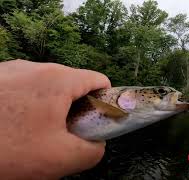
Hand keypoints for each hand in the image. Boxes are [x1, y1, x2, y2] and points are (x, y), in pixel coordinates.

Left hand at [0, 60, 109, 178]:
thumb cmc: (5, 149)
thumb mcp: (62, 158)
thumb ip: (94, 150)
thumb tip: (97, 143)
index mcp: (58, 80)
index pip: (98, 80)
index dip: (104, 101)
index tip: (95, 121)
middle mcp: (36, 68)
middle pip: (73, 84)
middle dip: (75, 109)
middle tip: (62, 133)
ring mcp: (13, 70)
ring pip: (48, 87)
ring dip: (50, 108)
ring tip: (35, 132)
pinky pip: (25, 88)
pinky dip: (28, 105)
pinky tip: (14, 126)